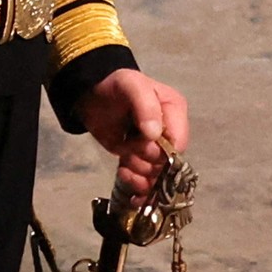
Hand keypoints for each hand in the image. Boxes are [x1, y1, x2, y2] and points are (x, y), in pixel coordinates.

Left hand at [79, 66, 189, 198]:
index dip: (163, 151)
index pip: (179, 142)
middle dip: (145, 161)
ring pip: (156, 175)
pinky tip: (125, 175)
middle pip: (167, 163)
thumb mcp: (132, 87)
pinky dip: (136, 184)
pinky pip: (146, 181)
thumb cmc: (116, 87)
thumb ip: (146, 107)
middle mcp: (170, 132)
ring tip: (124, 159)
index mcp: (175, 112)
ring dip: (138, 172)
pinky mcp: (140, 160)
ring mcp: (155, 149)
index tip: (143, 145)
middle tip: (129, 149)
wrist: (92, 96)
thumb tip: (155, 135)